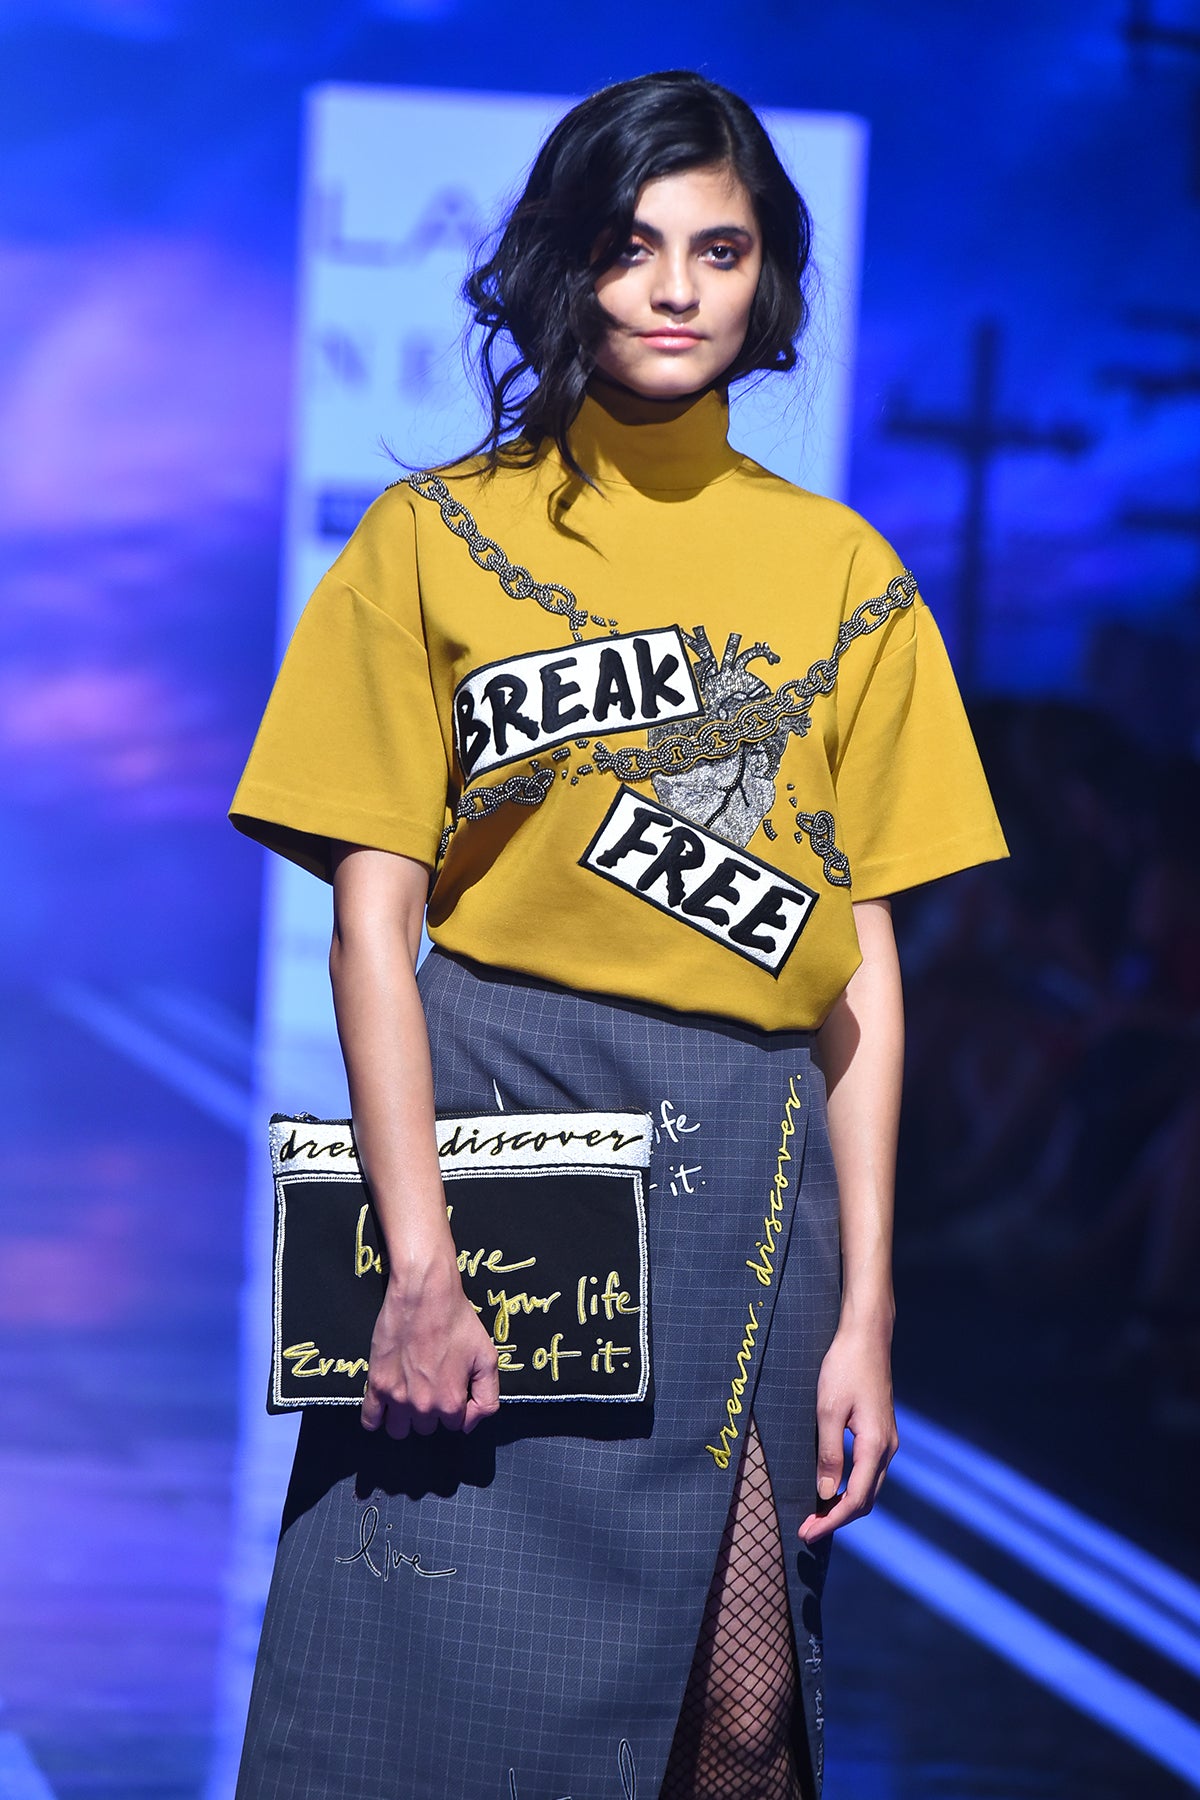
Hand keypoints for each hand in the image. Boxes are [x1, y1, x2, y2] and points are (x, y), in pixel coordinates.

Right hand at [361, 1256, 500, 1438]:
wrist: (424, 1294)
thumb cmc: (457, 1321)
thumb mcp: (487, 1357)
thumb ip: (487, 1399)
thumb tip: (468, 1425)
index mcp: (451, 1402)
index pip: (454, 1424)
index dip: (455, 1405)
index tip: (452, 1384)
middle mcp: (422, 1406)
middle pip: (426, 1427)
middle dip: (431, 1410)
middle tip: (432, 1381)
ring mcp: (396, 1397)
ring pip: (400, 1429)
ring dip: (406, 1417)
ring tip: (411, 1393)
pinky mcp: (376, 1384)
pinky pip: (370, 1421)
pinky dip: (378, 1419)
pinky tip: (387, 1404)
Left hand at [798, 1322, 897, 1544]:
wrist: (866, 1337)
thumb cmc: (845, 1368)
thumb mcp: (828, 1410)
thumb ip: (829, 1453)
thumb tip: (825, 1492)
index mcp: (875, 1446)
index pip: (855, 1499)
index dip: (831, 1520)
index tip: (807, 1532)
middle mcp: (887, 1448)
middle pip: (866, 1500)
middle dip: (837, 1519)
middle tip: (807, 1529)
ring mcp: (887, 1441)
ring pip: (869, 1488)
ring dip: (844, 1506)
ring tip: (816, 1515)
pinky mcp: (881, 1433)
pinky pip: (869, 1472)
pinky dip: (851, 1489)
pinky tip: (832, 1488)